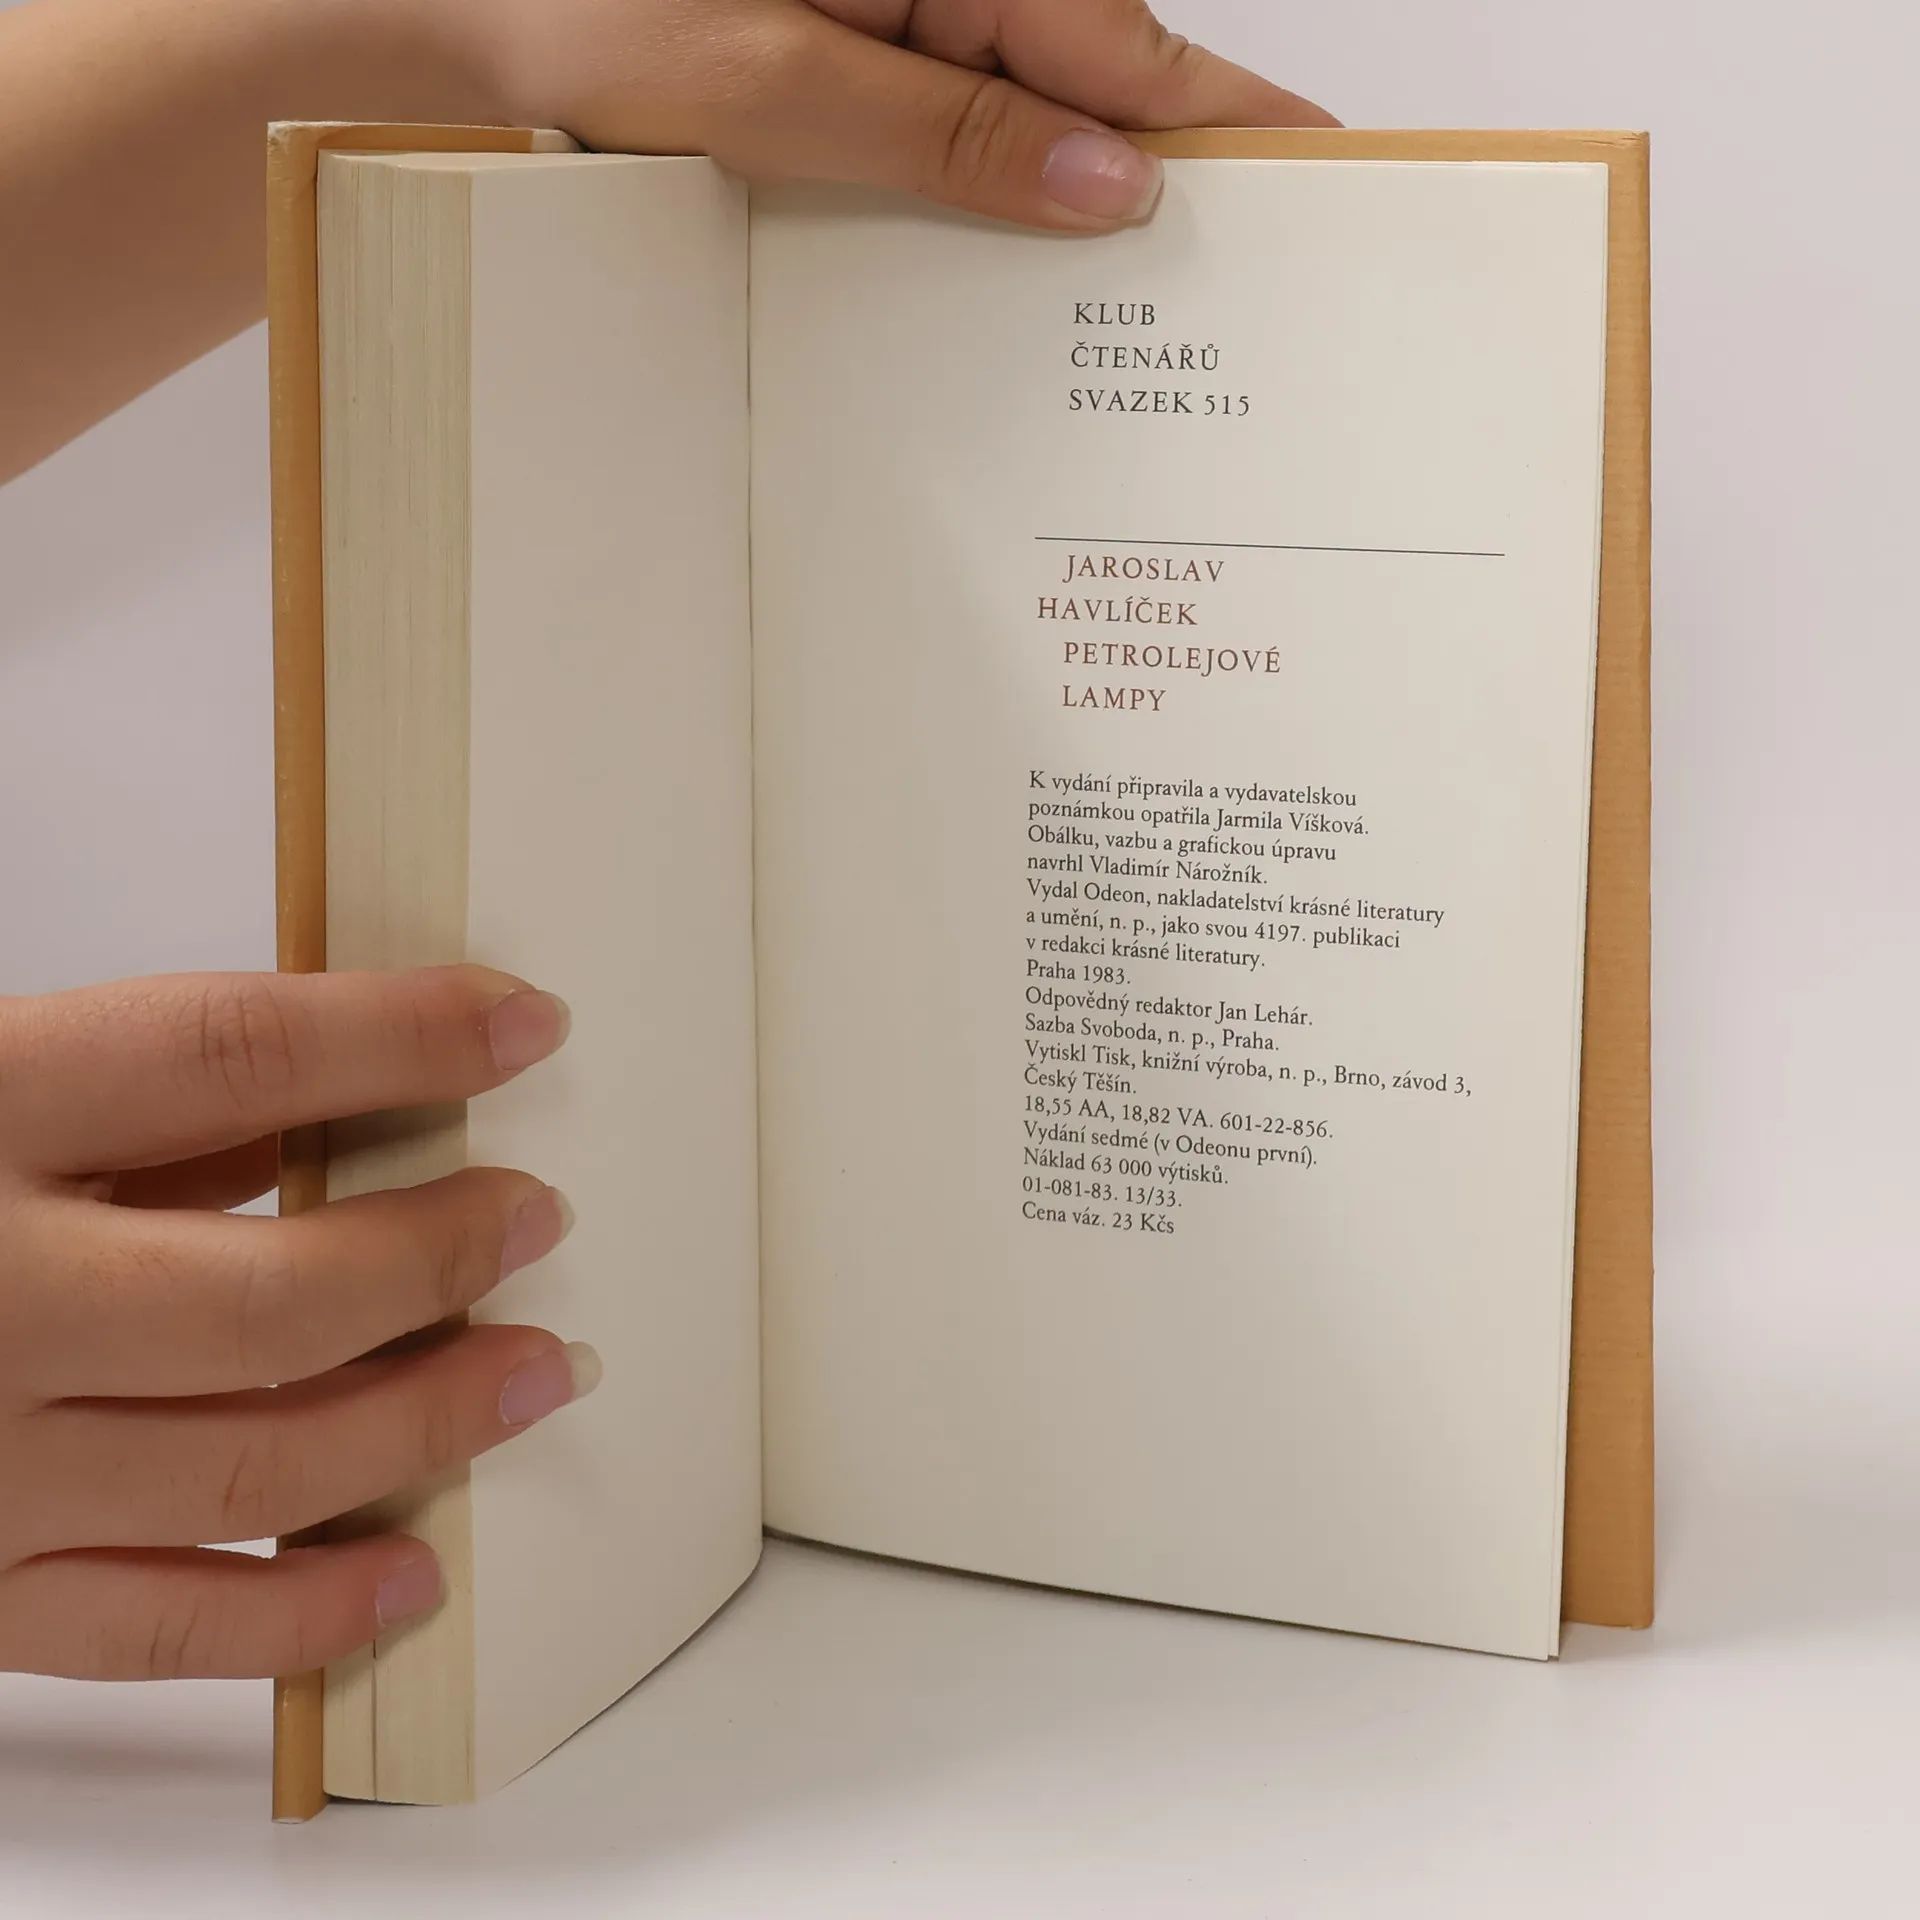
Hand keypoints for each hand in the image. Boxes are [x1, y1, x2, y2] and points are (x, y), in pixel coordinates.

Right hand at [0, 965, 588, 1679]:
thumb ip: (135, 1104)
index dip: (399, 1035)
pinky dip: (302, 1614)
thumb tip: (342, 1109)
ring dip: (424, 1421)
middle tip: (536, 1219)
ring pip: (250, 1462)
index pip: (227, 1055)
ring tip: (537, 1371)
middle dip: (438, 1254)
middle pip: (268, 1294)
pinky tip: (412, 1573)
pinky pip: (157, 1623)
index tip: (520, 1024)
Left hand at [472, 0, 1336, 227]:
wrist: (463, 7)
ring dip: (1081, 196)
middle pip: (1092, 74)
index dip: (1219, 118)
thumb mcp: (774, 83)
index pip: (1116, 44)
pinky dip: (1001, 191)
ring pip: (1032, 109)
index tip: (1318, 170)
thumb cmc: (583, 12)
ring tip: (1157, 300)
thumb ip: (947, 133)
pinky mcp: (862, 57)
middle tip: (1260, 268)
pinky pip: (963, 126)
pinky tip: (1032, 258)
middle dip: (1168, 170)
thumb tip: (1106, 185)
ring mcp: (898, 17)